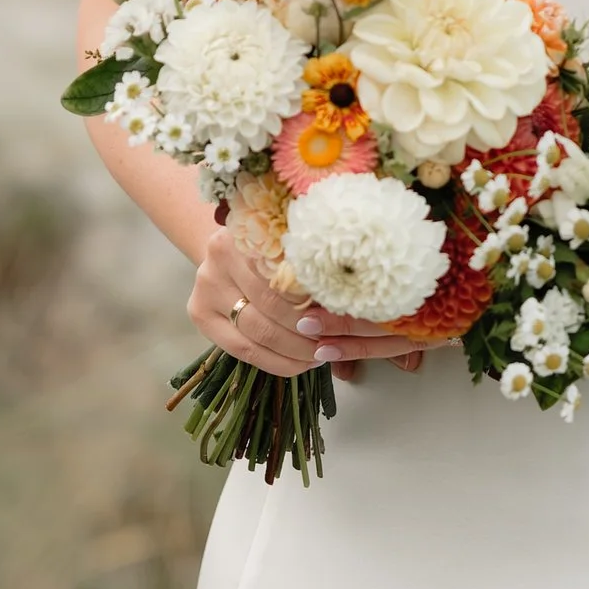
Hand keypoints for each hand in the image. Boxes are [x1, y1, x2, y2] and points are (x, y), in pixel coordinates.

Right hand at [187, 229, 425, 379]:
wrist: (234, 244)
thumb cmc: (285, 244)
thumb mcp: (307, 240)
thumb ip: (332, 261)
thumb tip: (390, 297)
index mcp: (253, 223)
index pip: (292, 271)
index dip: (325, 298)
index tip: (357, 314)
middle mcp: (220, 251)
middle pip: (274, 305)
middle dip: (313, 331)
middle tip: (343, 345)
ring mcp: (205, 283)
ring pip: (258, 330)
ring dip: (297, 351)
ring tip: (325, 357)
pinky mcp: (199, 313)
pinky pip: (242, 349)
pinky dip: (276, 361)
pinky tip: (301, 365)